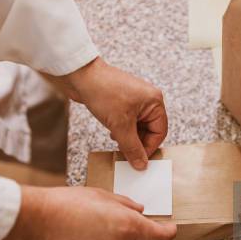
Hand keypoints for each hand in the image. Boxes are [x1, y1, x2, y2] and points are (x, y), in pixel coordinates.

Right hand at [0, 186, 176, 239]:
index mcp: (127, 225)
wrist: (39, 220)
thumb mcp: (104, 195)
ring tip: (107, 230)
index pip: (160, 237)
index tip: (170, 228)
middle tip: (134, 225)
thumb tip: (139, 211)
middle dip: (144, 237)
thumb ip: (126, 205)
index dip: (169, 233)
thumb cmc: (68, 202)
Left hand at [53, 57, 167, 169]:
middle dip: (138, 142)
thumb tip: (141, 164)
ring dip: (129, 137)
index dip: (149, 148)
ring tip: (118, 143)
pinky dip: (122, 130)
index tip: (138, 160)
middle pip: (150, 130)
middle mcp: (147, 99)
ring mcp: (135, 99)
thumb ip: (132, 147)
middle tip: (127, 154)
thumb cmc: (103, 92)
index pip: (160, 132)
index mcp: (154, 102)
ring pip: (138, 126)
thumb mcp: (120, 126)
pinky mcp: (122, 101)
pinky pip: (128, 121)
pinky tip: (113, 133)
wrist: (80, 76)